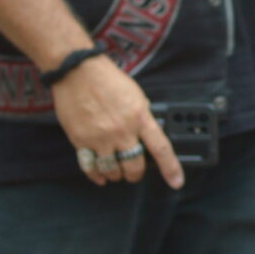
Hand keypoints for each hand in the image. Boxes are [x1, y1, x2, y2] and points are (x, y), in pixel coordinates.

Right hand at [53, 56, 184, 188]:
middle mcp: (122, 130)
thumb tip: (147, 136)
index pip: (161, 148)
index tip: (176, 182)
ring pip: (112, 171)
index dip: (171, 168)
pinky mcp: (80, 140)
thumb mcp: (135, 95)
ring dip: (115, 175)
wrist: (78, 71)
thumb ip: (142, 117)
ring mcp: (100, 137)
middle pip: (134, 167)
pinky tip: (100, 176)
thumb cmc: (108, 80)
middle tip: (133, 172)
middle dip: (135, 174)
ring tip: (115, 171)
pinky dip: (96, 175)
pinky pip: (90, 167)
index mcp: (140, 116)